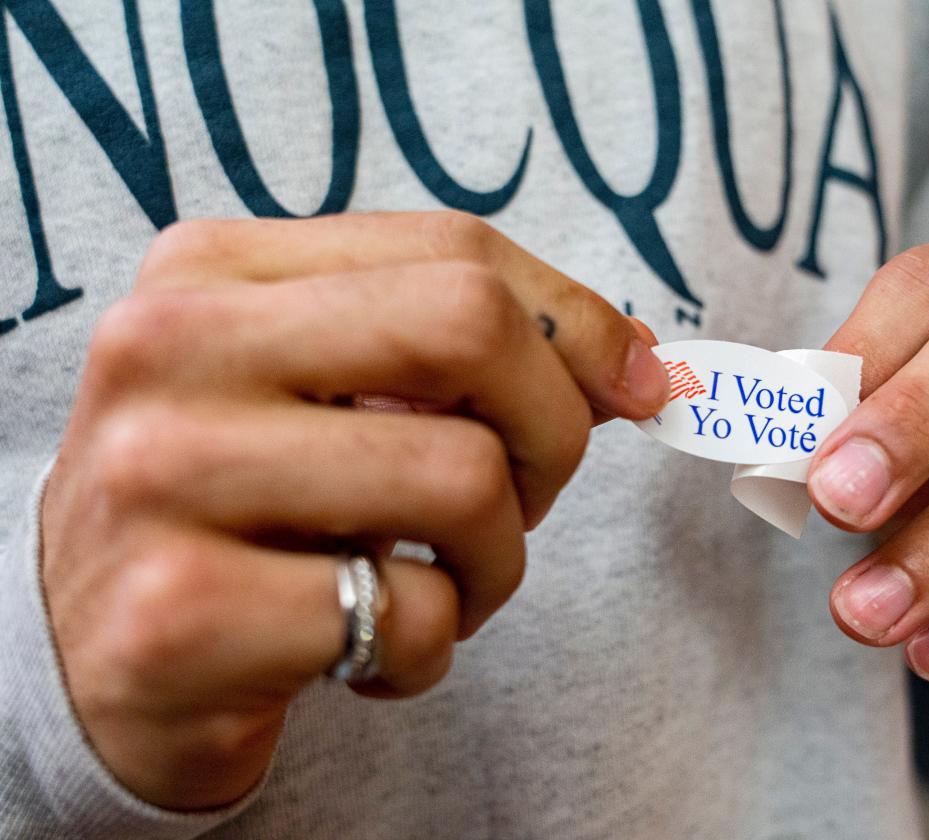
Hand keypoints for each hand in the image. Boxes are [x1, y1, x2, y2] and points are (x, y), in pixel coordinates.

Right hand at [40, 211, 667, 808]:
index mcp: (212, 271)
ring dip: (494, 563)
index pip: (454, 252)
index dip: (575, 322)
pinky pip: (409, 615)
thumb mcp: (325, 394)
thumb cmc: (241, 508)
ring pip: (462, 482)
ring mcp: (164, 479)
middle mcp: (170, 350)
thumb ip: (454, 352)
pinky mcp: (179, 614)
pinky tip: (364, 651)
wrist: (89, 653)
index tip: (632, 386)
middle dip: (549, 432)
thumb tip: (633, 359)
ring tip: (433, 584)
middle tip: (522, 498)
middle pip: (468, 330)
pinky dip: (429, 648)